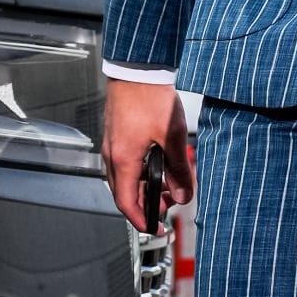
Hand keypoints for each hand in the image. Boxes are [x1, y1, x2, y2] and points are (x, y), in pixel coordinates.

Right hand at [102, 78, 193, 226]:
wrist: (137, 68)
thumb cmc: (149, 96)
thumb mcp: (172, 137)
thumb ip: (179, 169)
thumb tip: (183, 194)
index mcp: (123, 159)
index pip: (127, 203)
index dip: (141, 220)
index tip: (154, 228)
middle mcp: (113, 155)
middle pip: (125, 193)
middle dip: (146, 204)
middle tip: (167, 205)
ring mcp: (113, 144)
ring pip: (125, 178)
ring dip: (145, 187)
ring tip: (168, 185)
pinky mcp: (118, 135)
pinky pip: (126, 163)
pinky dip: (140, 171)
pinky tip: (158, 165)